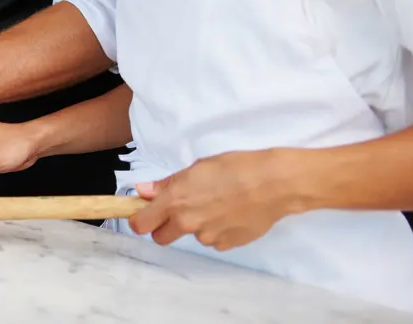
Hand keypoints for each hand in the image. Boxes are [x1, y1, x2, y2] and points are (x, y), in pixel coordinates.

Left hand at [129, 149, 296, 250]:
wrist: (273, 184)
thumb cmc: (234, 167)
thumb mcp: (196, 168)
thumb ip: (167, 184)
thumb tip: (143, 191)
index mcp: (175, 201)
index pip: (141, 225)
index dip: (140, 219)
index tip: (144, 213)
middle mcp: (188, 223)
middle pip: (161, 238)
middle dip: (165, 227)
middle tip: (179, 210)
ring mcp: (208, 237)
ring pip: (192, 236)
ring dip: (197, 225)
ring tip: (218, 204)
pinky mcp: (227, 245)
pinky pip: (214, 240)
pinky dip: (218, 230)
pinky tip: (232, 213)